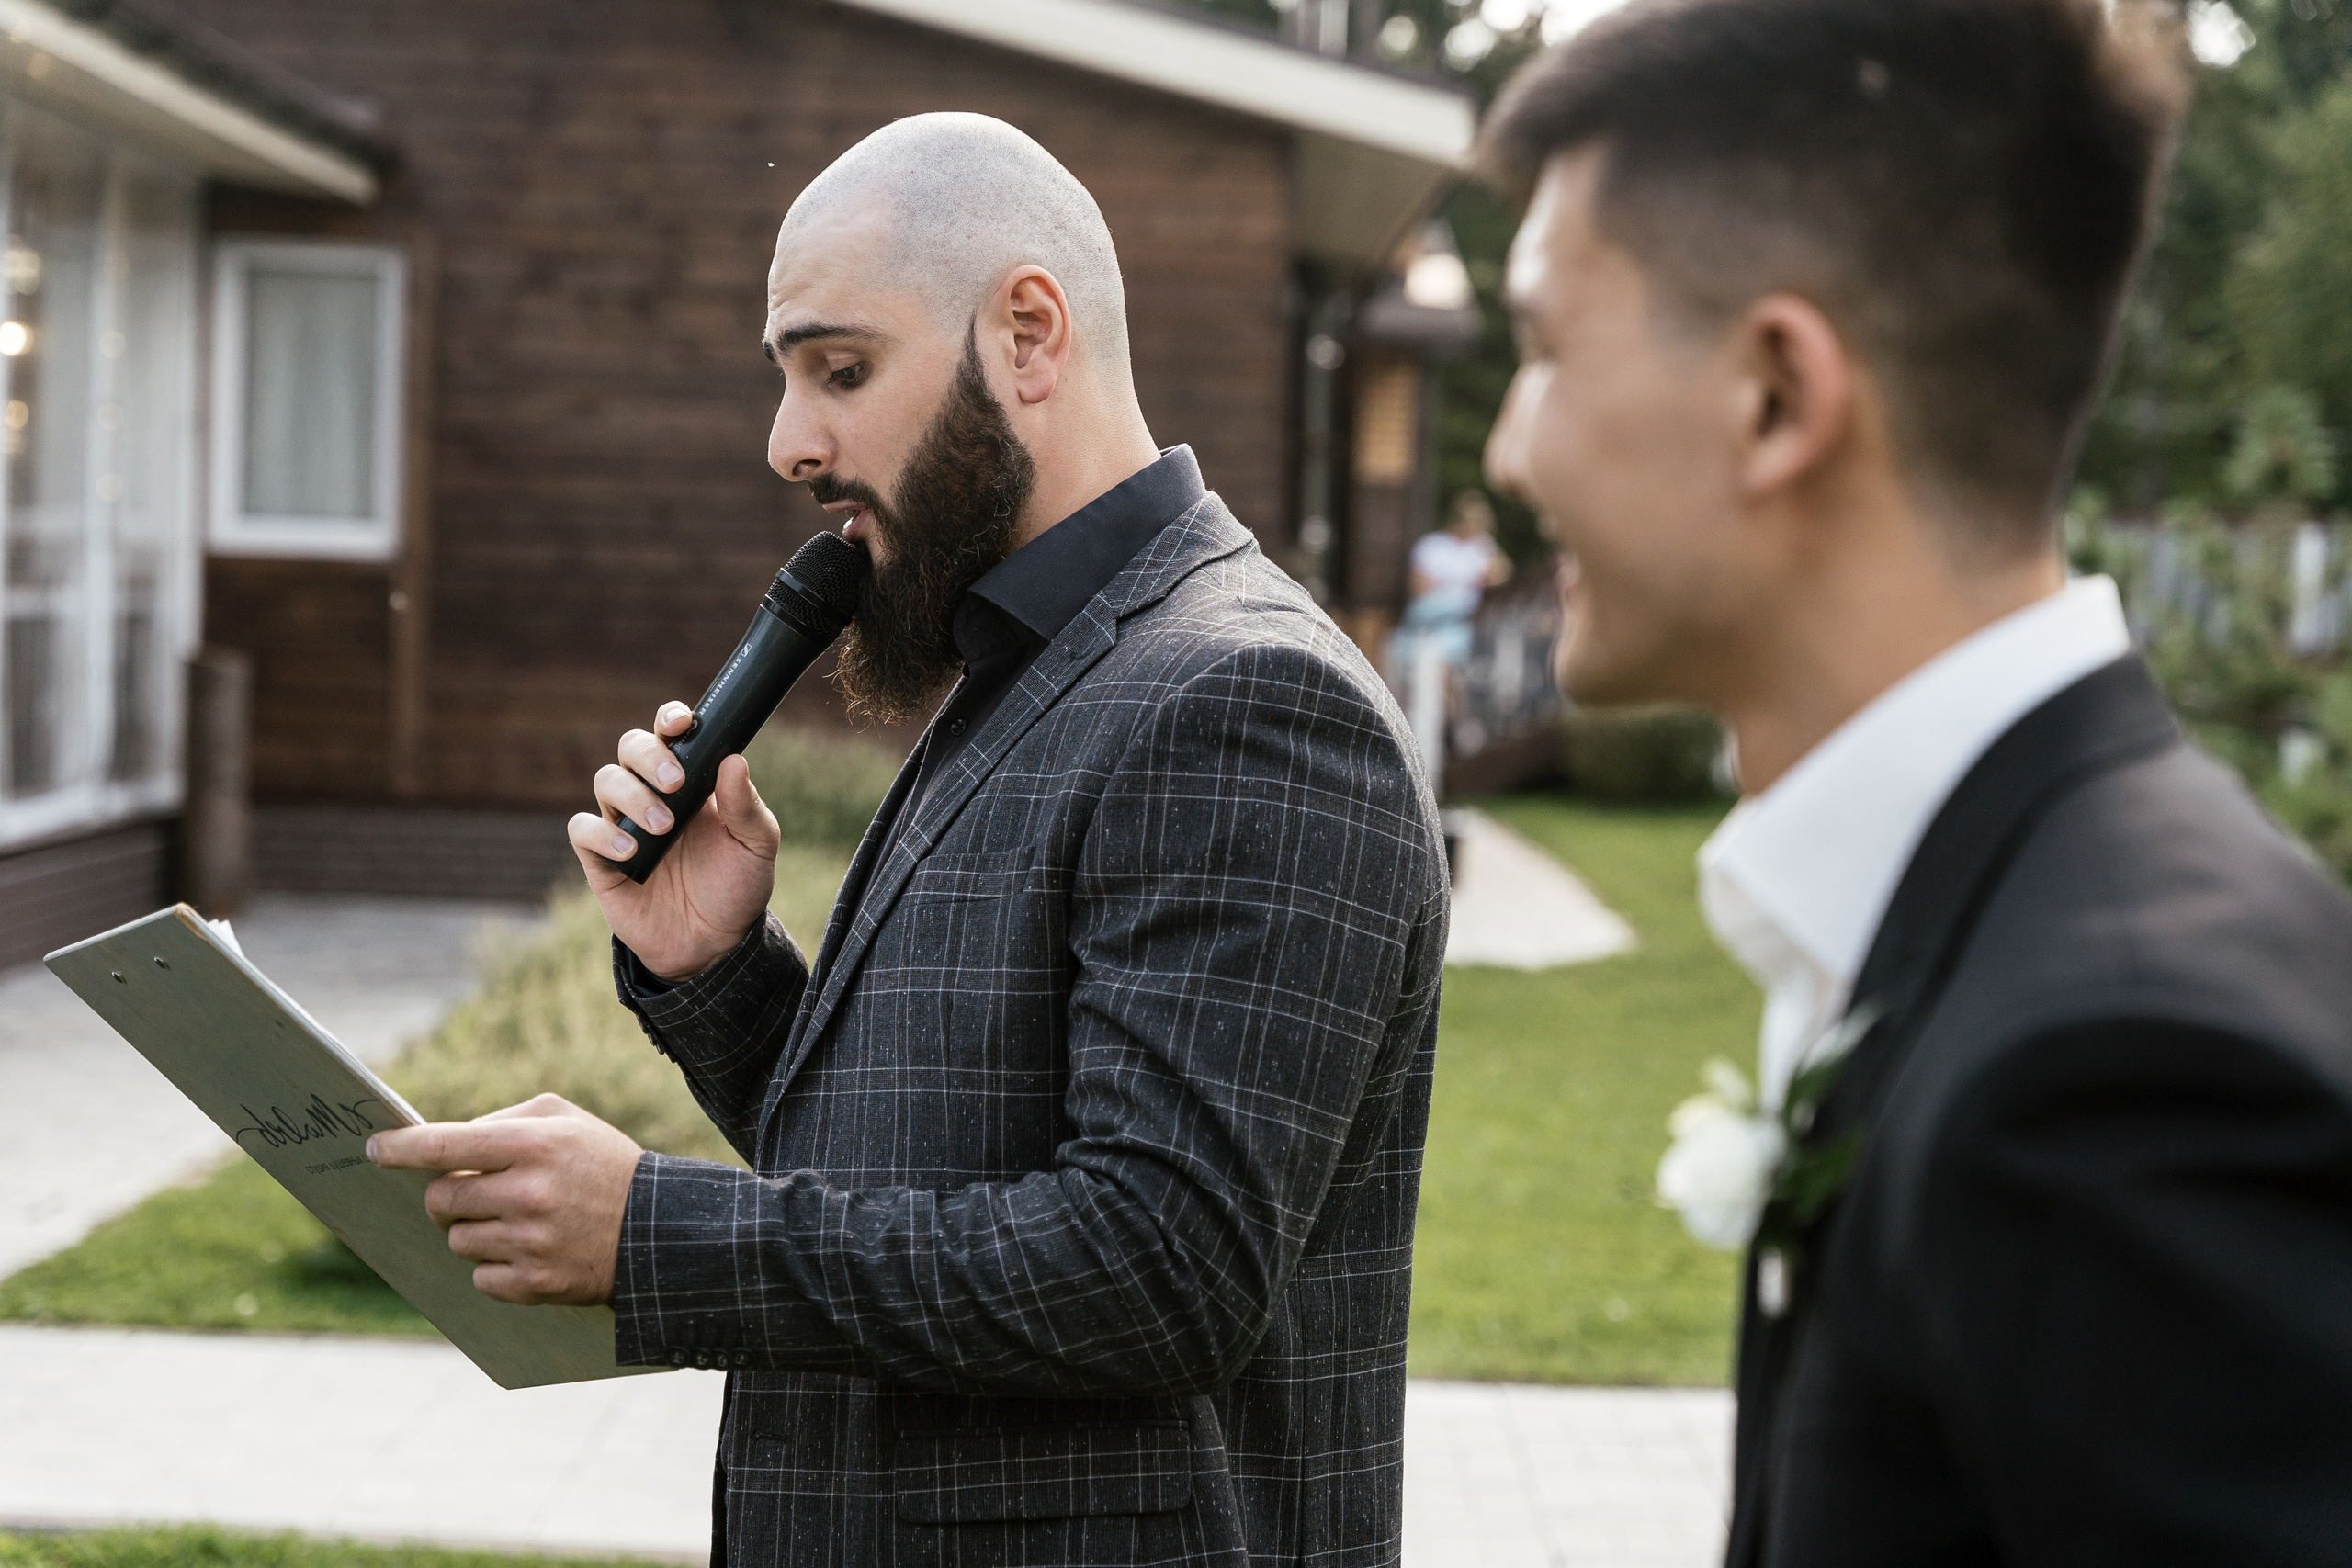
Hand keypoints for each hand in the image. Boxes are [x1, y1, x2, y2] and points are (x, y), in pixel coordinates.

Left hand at [367, 1094, 642, 1306]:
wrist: (659, 1230)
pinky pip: (479, 1277)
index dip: (401, 1148)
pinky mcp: (535, 1283)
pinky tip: (526, 1252)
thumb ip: (504, 1121)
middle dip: (445, 1197)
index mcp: (533, 1144)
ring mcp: (530, 1242)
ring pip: (457, 1240)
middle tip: (469, 1194)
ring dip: (472, 1231)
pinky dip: (492, 1266)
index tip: (375, 1150)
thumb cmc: (605, 1165)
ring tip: (513, 1222)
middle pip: (440, 1199)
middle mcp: (528, 1192)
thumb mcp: (567, 1121)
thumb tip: (445, 1144)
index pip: (445, 1145)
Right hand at [567, 700, 780, 980]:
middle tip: (675, 784)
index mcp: (691, 781)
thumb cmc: (736, 886)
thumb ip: (747, 805)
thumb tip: (734, 760)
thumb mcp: (756, 846)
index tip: (681, 723)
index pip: (670, 734)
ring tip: (663, 829)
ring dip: (632, 796)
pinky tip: (631, 852)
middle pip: (630, 747)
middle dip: (649, 756)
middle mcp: (652, 794)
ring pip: (606, 781)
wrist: (715, 944)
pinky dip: (602, 834)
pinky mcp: (601, 859)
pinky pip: (583, 830)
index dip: (669, 719)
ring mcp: (624, 823)